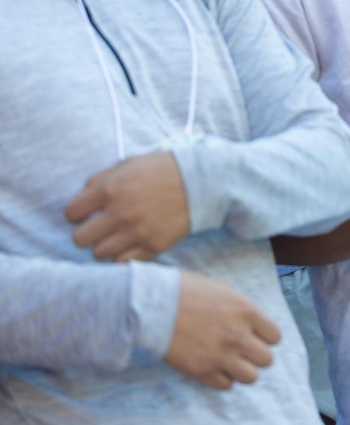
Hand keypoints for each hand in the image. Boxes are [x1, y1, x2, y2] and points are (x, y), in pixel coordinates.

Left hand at [65, 151, 189, 261]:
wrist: (203, 181)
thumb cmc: (163, 170)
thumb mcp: (129, 163)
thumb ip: (101, 179)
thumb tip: (81, 197)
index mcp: (110, 188)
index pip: (71, 213)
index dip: (76, 213)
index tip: (86, 213)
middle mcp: (120, 212)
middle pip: (80, 239)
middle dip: (87, 233)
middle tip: (99, 228)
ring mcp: (137, 231)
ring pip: (99, 253)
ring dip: (105, 245)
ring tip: (117, 236)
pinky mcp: (153, 245)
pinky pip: (122, 261)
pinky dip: (123, 255)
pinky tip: (131, 243)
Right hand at [165, 272, 279, 389]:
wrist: (154, 304)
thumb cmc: (188, 292)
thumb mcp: (225, 292)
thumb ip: (244, 311)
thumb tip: (255, 327)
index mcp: (247, 312)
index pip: (275, 337)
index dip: (265, 337)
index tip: (254, 335)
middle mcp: (238, 336)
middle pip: (267, 360)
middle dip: (256, 355)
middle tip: (242, 350)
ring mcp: (220, 355)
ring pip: (250, 377)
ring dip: (242, 370)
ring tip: (230, 361)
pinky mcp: (201, 371)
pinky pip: (225, 386)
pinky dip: (221, 378)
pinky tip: (213, 366)